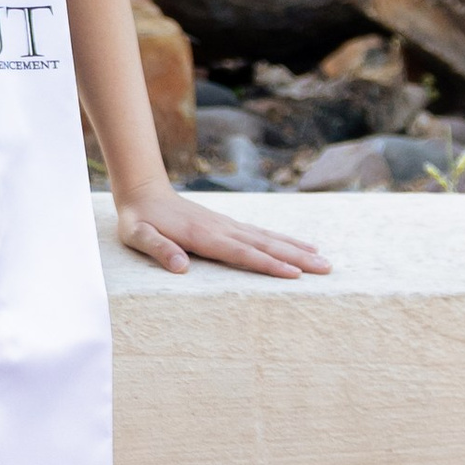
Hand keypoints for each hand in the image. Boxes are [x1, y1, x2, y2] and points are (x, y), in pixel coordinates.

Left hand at [115, 186, 329, 278]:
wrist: (143, 190)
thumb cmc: (138, 219)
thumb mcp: (138, 236)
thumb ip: (158, 250)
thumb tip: (181, 268)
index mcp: (203, 236)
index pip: (242, 254)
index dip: (268, 265)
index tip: (294, 274)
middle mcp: (222, 229)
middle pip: (265, 245)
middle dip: (297, 258)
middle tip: (326, 268)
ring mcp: (227, 225)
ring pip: (268, 238)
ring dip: (296, 249)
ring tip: (323, 259)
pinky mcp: (228, 224)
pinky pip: (261, 234)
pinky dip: (282, 240)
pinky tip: (298, 245)